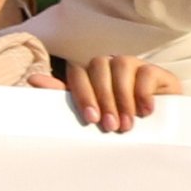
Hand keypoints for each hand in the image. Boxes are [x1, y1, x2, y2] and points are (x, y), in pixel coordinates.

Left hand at [58, 55, 175, 131]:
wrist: (158, 127)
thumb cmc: (117, 119)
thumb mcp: (92, 112)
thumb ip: (64, 97)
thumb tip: (32, 79)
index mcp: (88, 74)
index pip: (78, 73)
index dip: (83, 94)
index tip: (91, 119)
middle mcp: (108, 65)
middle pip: (98, 68)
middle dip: (104, 100)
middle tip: (110, 126)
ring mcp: (131, 63)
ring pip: (120, 66)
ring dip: (122, 98)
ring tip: (127, 123)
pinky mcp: (154, 70)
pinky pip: (146, 72)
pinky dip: (144, 93)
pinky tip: (146, 111)